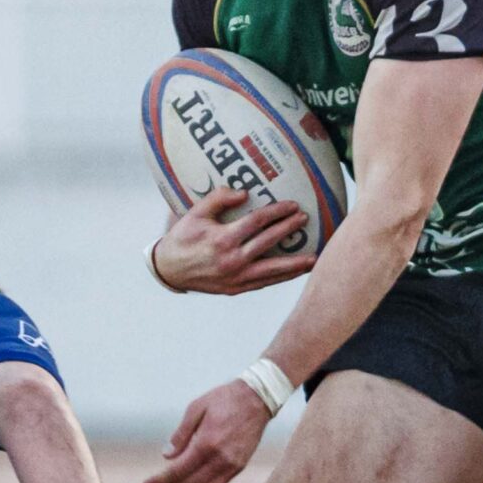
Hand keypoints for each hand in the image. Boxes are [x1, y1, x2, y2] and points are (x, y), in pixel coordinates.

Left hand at [145, 379, 273, 482]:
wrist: (258, 399)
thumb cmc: (225, 399)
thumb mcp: (196, 407)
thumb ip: (181, 434)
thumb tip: (166, 456)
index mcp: (207, 442)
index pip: (178, 471)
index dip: (160, 481)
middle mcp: (220, 459)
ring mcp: (231, 466)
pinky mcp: (239, 467)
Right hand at [149, 186, 313, 294]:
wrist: (168, 270)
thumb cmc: (182, 239)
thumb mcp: (194, 214)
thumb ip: (218, 199)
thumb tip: (243, 192)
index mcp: (222, 240)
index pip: (257, 222)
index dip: (277, 212)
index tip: (292, 205)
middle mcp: (232, 260)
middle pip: (268, 242)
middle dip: (288, 229)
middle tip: (304, 219)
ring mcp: (236, 277)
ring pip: (272, 270)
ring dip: (294, 263)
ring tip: (314, 258)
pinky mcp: (236, 289)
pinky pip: (264, 283)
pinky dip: (281, 278)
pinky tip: (295, 272)